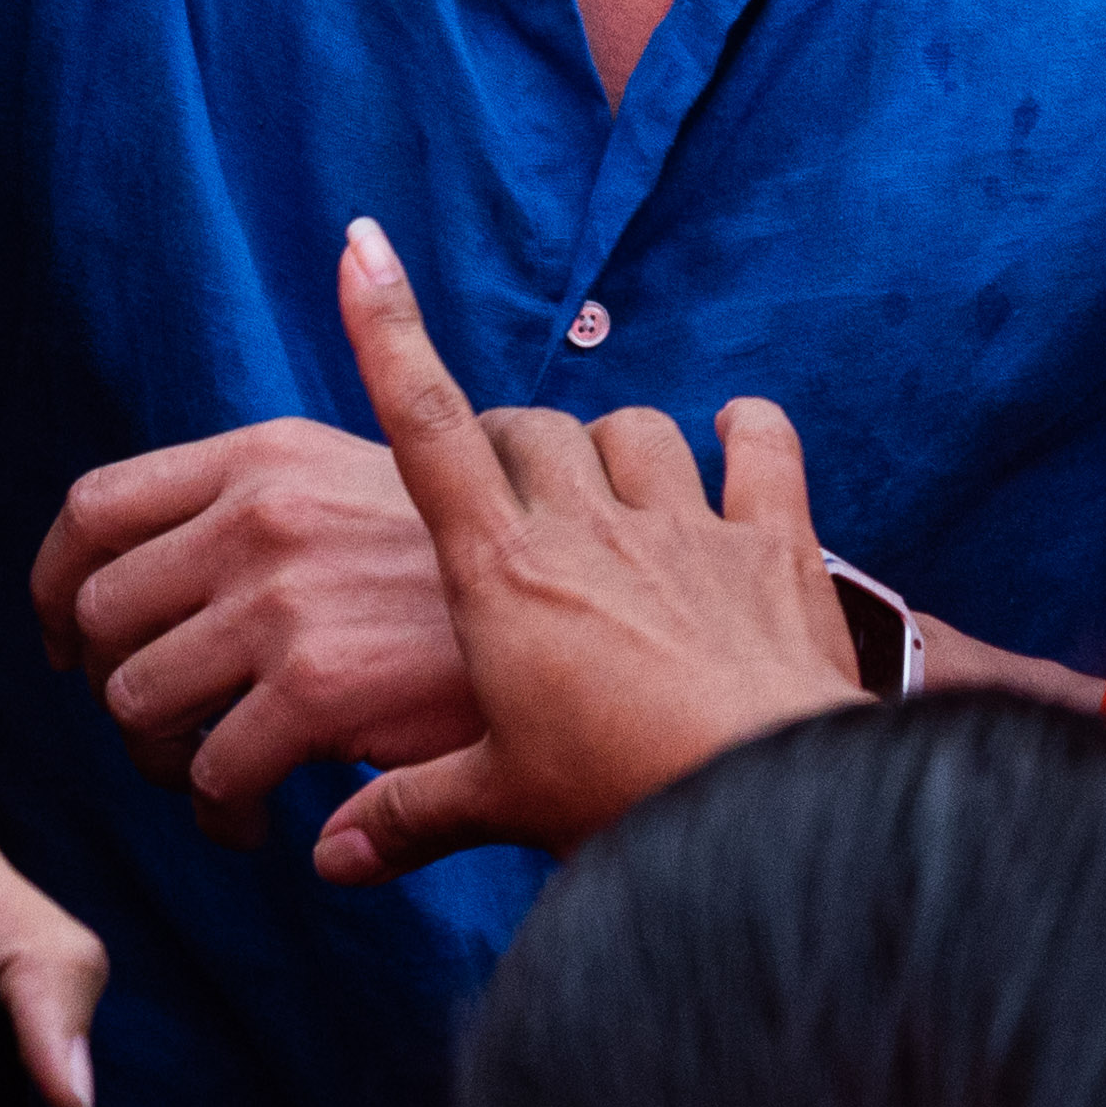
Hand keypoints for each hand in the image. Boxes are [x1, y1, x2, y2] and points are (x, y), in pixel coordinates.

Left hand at [28, 406, 474, 845]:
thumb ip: (258, 502)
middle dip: (109, 687)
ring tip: (206, 778)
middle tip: (156, 728)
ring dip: (158, 759)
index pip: (95, 506)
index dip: (57, 584)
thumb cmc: (462, 559)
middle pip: (100, 613)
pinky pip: (211, 773)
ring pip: (138, 701)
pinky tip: (253, 822)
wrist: (572, 604)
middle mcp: (260, 515)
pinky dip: (217, 812)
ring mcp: (285, 600)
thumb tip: (155, 565)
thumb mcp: (356, 479)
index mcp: (262, 457)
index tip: (68, 640)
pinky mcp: (318, 688)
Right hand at [312, 219, 856, 883]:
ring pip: (631, 428)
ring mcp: (685, 525)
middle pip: (526, 428)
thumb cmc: (623, 801)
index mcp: (504, 575)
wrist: (766, 803)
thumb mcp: (502, 804)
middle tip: (499, 494)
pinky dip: (751, 431)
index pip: (427, 429)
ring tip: (605, 481)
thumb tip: (332, 857)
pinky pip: (763, 446)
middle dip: (504, 442)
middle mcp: (587, 526)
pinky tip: (741, 429)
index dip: (390, 334)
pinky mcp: (773, 542)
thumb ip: (410, 813)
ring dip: (611, 441)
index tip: (365, 249)